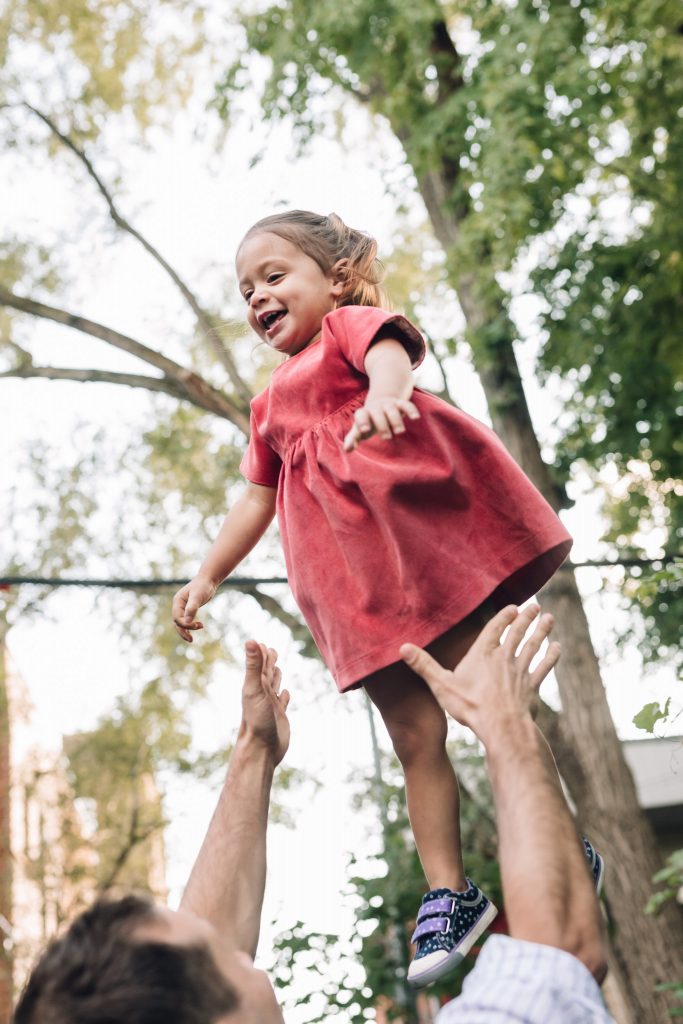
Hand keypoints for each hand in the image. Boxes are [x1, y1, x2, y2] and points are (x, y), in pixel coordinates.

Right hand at [172, 576, 217, 641]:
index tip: (198, 625)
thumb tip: (188, 622)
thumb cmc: (203, 586)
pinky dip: (189, 626)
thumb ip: (192, 608)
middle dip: (183, 631)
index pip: (177, 618)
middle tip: (191, 640)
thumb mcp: (198, 596)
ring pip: (181, 623)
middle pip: (177, 622)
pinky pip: (186, 620)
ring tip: (191, 639)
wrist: (208, 579)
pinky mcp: (189, 608)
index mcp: (177, 602)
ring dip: (186, 630)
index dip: (186, 624)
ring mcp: (183, 607)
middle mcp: (178, 605)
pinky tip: (195, 628)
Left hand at [240, 641, 290, 765]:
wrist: (260, 750)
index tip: (260, 642)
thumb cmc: (256, 720)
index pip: (259, 664)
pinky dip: (284, 696)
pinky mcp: (279, 716)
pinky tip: (284, 694)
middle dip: (269, 661)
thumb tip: (251, 640)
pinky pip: (282, 702)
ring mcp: (271, 705)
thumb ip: (254, 666)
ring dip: (276, 676)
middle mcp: (263, 694)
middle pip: (266, 673)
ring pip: (274, 686)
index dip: (261, 653)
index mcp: (256, 685)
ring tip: (277, 669)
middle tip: (271, 650)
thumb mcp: (255, 689)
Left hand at [343, 395, 419, 450]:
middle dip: (382, 424)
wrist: (381, 402)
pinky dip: (411, 410)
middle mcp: (376, 407)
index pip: (361, 414)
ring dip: (396, 420)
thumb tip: (346, 449)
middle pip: (377, 413)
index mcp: (364, 413)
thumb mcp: (360, 429)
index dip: (362, 421)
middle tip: (387, 438)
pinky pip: (406, 404)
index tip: (365, 430)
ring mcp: (388, 404)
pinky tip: (415, 418)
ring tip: (399, 432)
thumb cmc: (369, 421)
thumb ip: (353, 438)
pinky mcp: (400, 403)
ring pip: (392, 409)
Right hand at [400, 604, 559, 746]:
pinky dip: (551, 657)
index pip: (495, 628)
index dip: (504, 616)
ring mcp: (521, 671)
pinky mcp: (532, 687)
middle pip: (518, 632)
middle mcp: (504, 657)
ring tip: (549, 618)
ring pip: (534, 645)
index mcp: (483, 654)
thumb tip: (402, 647)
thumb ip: (423, 665)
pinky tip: (557, 648)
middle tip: (535, 606)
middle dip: (526, 618)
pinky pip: (544, 667)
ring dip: (542, 631)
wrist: (501, 725)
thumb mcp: (441, 685)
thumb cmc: (470, 705)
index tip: (513, 607)